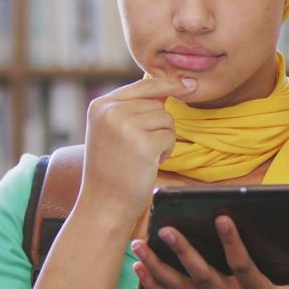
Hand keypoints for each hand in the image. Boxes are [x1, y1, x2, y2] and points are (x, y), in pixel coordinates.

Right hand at [78, 76, 195, 224]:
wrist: (104, 203)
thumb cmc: (112, 168)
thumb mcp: (112, 130)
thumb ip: (134, 107)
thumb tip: (170, 86)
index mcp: (100, 105)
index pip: (143, 85)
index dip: (167, 84)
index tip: (187, 85)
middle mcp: (110, 112)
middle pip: (157, 104)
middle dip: (158, 126)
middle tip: (141, 148)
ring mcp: (125, 127)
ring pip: (166, 119)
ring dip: (163, 138)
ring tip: (144, 156)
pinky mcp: (142, 144)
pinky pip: (170, 136)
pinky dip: (166, 151)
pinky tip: (150, 163)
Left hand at [131, 217, 288, 288]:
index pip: (243, 265)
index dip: (232, 242)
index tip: (221, 218)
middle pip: (202, 276)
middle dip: (183, 252)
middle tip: (167, 229)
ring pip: (179, 288)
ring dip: (157, 266)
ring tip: (139, 245)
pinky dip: (153, 285)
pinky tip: (138, 268)